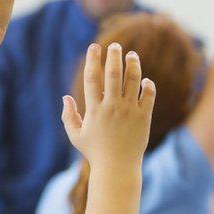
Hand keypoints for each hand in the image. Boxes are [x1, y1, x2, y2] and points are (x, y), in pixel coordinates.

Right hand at [61, 44, 155, 172]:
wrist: (117, 168)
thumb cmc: (95, 152)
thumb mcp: (76, 135)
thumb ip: (69, 116)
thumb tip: (65, 97)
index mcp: (94, 109)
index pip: (92, 78)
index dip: (93, 60)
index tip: (94, 47)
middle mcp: (112, 107)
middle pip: (114, 74)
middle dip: (114, 56)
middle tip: (115, 46)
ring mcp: (129, 111)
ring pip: (133, 80)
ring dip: (133, 64)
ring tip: (132, 55)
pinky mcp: (143, 116)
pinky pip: (148, 94)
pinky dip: (147, 84)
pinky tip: (144, 80)